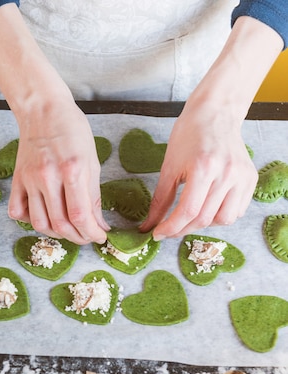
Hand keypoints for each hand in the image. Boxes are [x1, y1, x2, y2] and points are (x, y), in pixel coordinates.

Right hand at [8, 100, 108, 244]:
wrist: (43, 108)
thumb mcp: (92, 161)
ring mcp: (29, 180)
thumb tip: (99, 225)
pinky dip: (30, 222)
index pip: (81, 216)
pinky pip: (18, 212)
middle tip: (87, 236)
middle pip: (61, 225)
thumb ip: (94, 196)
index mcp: (71, 170)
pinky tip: (45, 217)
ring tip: (69, 230)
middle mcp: (48, 177)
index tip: (100, 237)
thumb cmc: (72, 130)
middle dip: (78, 237)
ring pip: (40, 224)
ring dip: (57, 234)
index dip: (92, 233)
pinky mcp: (18, 180)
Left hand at [140, 103, 257, 239]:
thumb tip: (149, 225)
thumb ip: (160, 200)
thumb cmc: (189, 135)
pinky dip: (220, 216)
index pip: (188, 211)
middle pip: (204, 218)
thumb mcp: (169, 167)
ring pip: (223, 220)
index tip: (158, 234)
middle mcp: (227, 173)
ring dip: (204, 224)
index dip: (171, 227)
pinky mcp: (251, 179)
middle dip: (183, 229)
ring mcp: (242, 177)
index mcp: (204, 167)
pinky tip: (208, 207)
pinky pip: (237, 211)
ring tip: (191, 216)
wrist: (215, 113)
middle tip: (170, 229)